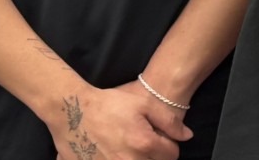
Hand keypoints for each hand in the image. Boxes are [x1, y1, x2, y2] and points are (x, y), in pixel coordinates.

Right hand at [47, 84, 191, 159]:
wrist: (72, 111)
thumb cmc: (108, 104)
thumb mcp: (143, 104)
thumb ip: (169, 121)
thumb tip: (187, 137)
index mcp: (144, 144)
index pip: (172, 155)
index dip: (169, 145)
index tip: (159, 138)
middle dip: (154, 156)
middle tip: (143, 144)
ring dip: (138, 159)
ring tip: (129, 148)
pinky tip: (113, 152)